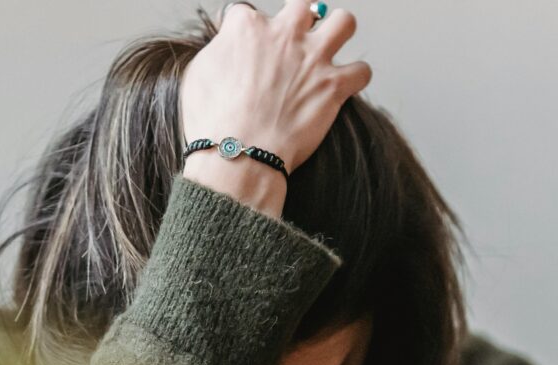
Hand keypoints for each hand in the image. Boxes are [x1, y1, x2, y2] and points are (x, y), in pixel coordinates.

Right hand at [180, 0, 371, 175]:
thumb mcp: (197, 77)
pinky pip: (361, 71)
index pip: (247, 13)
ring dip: (337, 35)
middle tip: (291, 46)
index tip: (245, 52)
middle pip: (302, 6)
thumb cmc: (211, 123)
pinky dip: (355, 79)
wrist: (236, 156)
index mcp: (248, 28)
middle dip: (299, 22)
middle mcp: (285, 34)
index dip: (245, 34)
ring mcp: (313, 59)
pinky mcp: (333, 87)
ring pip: (344, 23)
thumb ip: (217, 52)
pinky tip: (343, 88)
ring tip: (326, 54)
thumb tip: (226, 46)